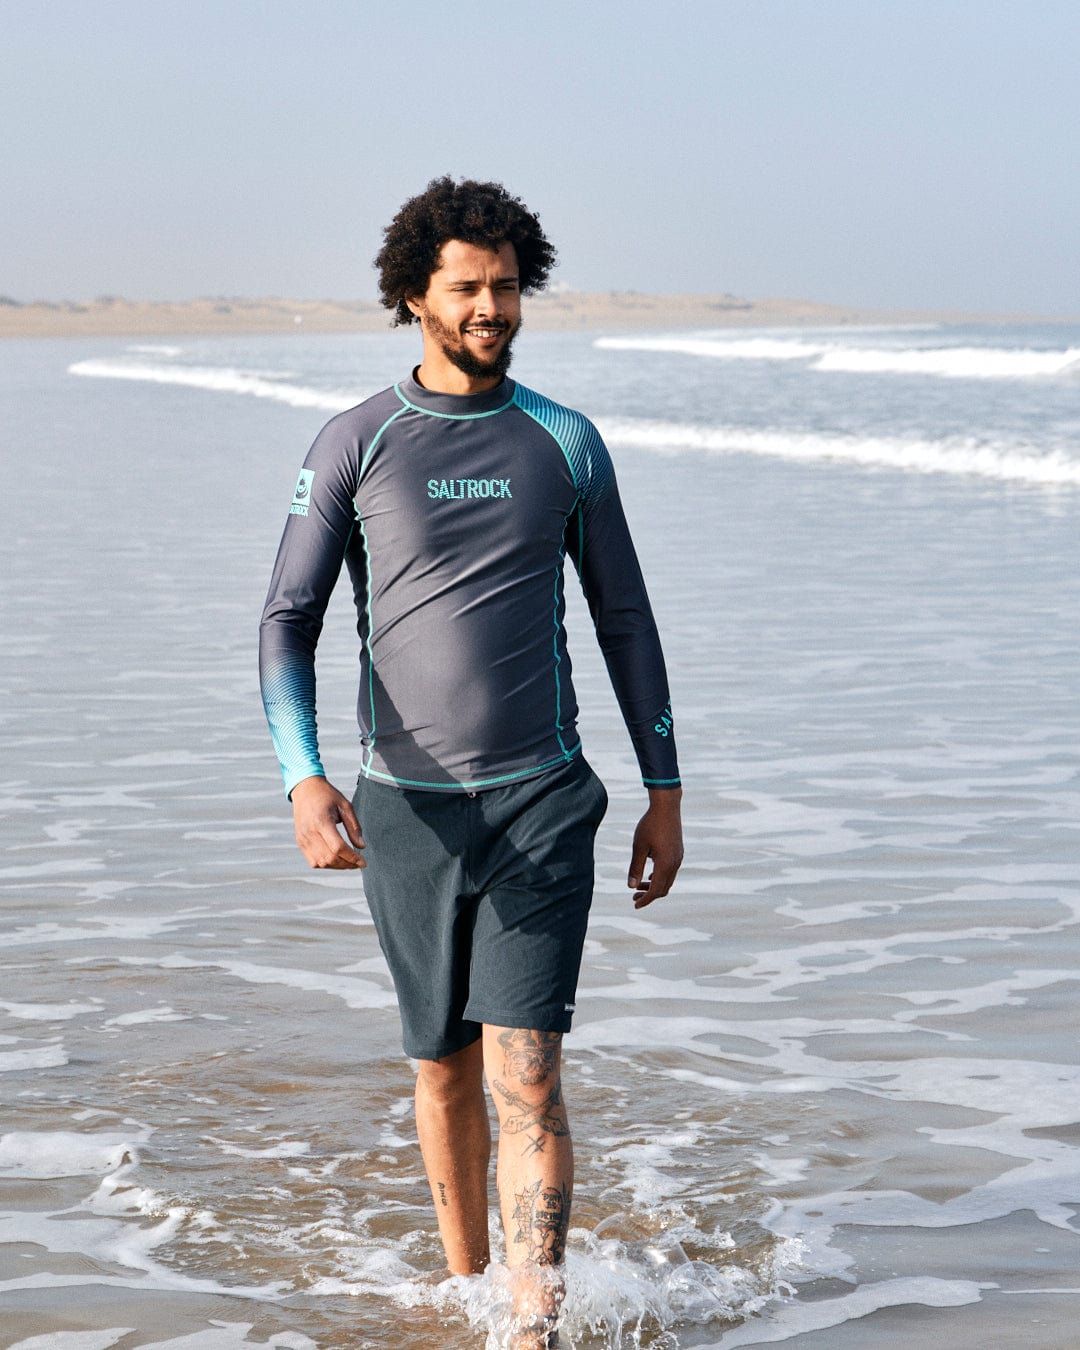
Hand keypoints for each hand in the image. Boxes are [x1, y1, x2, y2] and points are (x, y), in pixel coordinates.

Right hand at [290, 776, 364, 869]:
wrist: (305, 789)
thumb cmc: (327, 795)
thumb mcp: (345, 806)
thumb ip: (354, 827)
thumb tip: (362, 847)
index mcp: (322, 822)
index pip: (338, 848)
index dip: (352, 858)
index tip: (363, 862)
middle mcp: (309, 833)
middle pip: (330, 858)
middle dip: (347, 864)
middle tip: (359, 863)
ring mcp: (303, 839)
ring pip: (321, 863)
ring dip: (337, 866)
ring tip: (349, 862)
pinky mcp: (300, 842)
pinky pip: (313, 861)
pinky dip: (326, 864)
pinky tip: (336, 858)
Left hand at [628, 787, 682, 907]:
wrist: (667, 807)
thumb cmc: (650, 825)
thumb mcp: (638, 847)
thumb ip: (635, 868)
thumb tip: (631, 886)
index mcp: (665, 864)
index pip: (656, 890)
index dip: (646, 900)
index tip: (635, 904)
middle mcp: (675, 864)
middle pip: (663, 888)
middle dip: (649, 895)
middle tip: (634, 896)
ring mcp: (678, 858)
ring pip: (668, 880)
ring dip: (654, 886)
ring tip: (639, 886)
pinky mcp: (678, 852)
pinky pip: (671, 871)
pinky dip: (660, 877)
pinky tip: (649, 875)